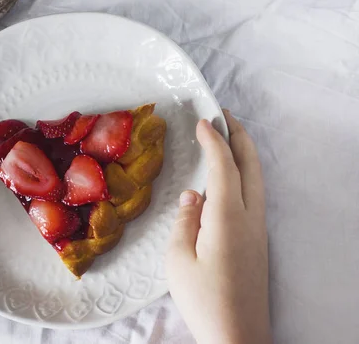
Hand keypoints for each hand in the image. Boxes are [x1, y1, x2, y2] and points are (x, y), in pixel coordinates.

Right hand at [166, 111, 271, 343]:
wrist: (238, 337)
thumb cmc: (203, 300)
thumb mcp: (178, 260)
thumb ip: (184, 220)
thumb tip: (193, 195)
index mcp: (227, 219)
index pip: (224, 167)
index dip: (214, 141)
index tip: (203, 120)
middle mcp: (250, 219)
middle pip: (251, 166)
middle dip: (239, 136)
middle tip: (224, 116)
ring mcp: (258, 231)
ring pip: (257, 180)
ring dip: (244, 153)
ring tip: (227, 138)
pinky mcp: (258, 242)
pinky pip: (254, 195)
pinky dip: (244, 173)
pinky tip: (229, 177)